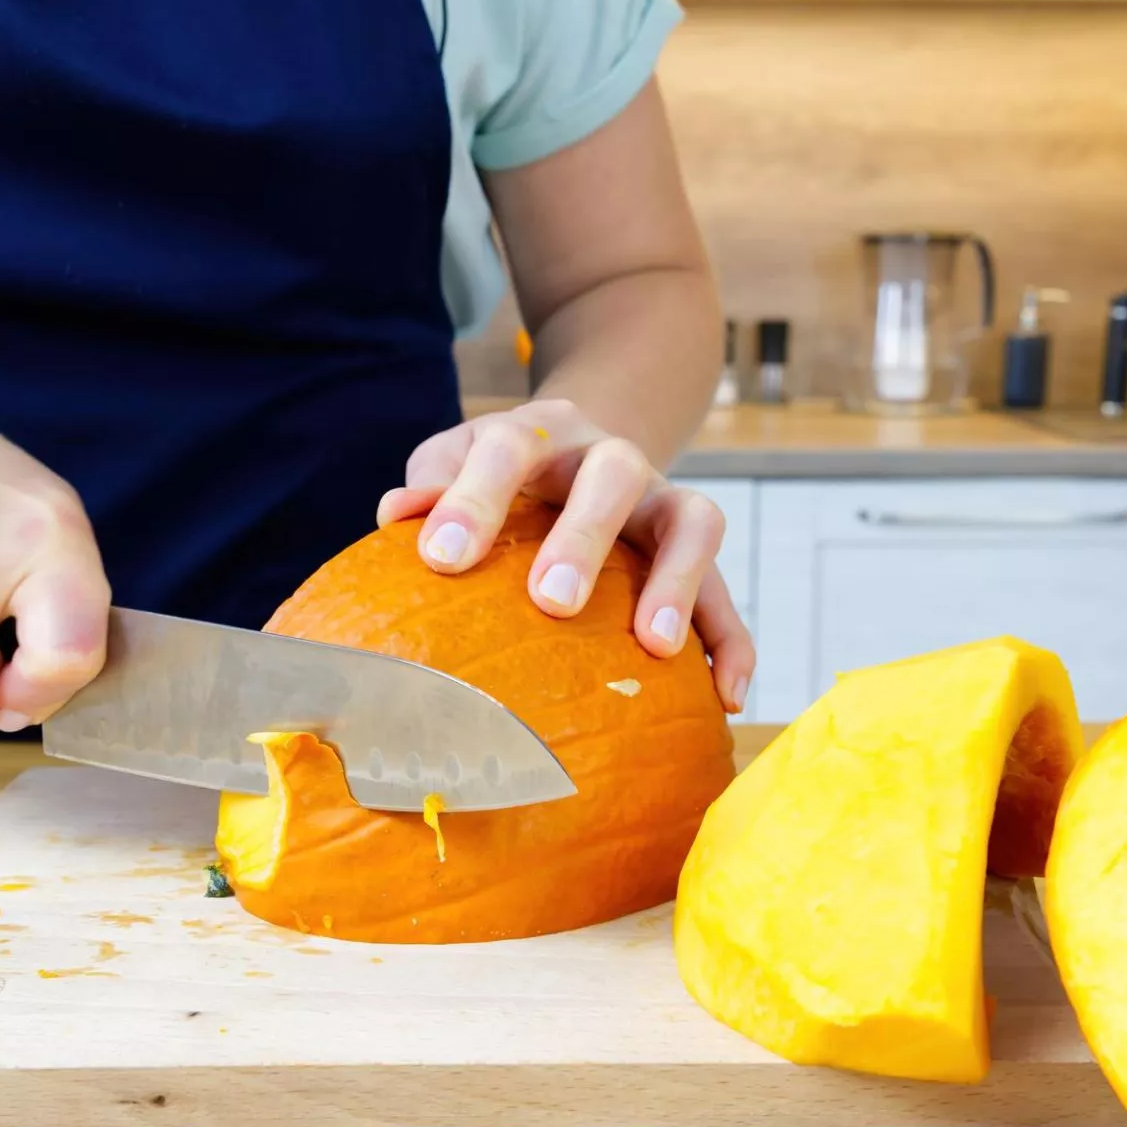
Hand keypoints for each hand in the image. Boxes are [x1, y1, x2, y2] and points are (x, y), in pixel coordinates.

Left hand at [377, 399, 754, 713]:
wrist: (580, 443)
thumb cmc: (501, 473)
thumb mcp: (459, 460)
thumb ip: (432, 482)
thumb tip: (394, 515)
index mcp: (542, 431)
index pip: (509, 446)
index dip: (475, 498)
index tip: (440, 559)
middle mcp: (611, 457)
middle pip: (615, 475)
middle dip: (586, 536)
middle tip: (553, 602)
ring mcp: (662, 501)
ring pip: (693, 520)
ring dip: (678, 581)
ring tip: (655, 647)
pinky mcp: (695, 551)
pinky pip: (727, 592)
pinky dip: (732, 641)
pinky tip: (723, 695)